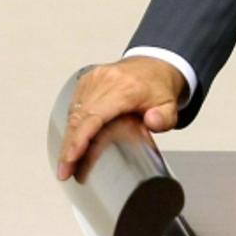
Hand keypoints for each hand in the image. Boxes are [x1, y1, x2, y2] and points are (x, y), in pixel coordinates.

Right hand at [57, 57, 185, 180]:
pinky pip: (74, 105)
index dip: (80, 138)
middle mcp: (106, 80)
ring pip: (73, 112)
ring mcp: (94, 78)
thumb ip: (166, 118)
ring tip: (67, 162)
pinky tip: (70, 142)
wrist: (154, 65)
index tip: (71, 158)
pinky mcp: (86, 80)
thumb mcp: (170, 105)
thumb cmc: (159, 87)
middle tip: (65, 171)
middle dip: (69, 146)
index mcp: (126, 88)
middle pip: (79, 117)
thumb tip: (152, 121)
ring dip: (67, 138)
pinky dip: (71, 125)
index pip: (95, 115)